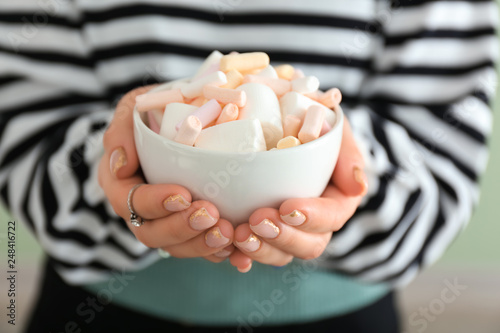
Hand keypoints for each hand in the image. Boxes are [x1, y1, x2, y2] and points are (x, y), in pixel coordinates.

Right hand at [98, 86, 234, 261]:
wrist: (177, 122)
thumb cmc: (154, 113)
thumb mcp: (132, 109)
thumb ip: (121, 131)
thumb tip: (120, 166)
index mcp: (122, 184)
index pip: (130, 201)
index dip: (155, 203)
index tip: (183, 195)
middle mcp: (140, 210)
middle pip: (152, 233)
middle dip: (182, 228)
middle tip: (211, 216)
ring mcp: (165, 222)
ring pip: (177, 247)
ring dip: (202, 244)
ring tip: (229, 233)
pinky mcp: (189, 228)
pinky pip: (200, 249)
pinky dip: (218, 253)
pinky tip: (239, 253)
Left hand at [230, 118, 366, 270]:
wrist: (288, 126)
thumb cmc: (314, 128)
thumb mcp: (337, 132)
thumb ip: (348, 155)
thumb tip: (357, 186)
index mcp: (336, 202)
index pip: (331, 218)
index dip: (311, 217)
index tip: (288, 207)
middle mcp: (315, 223)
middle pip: (307, 245)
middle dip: (282, 237)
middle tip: (257, 220)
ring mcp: (288, 231)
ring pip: (281, 254)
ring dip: (260, 249)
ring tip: (239, 235)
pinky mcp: (264, 232)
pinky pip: (255, 253)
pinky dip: (243, 257)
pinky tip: (231, 254)